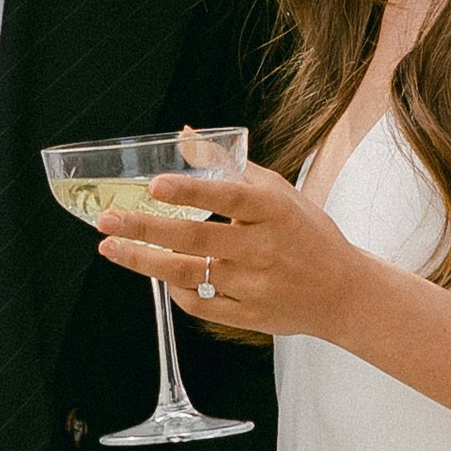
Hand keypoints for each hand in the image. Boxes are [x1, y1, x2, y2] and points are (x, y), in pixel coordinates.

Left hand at [98, 154, 360, 345]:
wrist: (343, 292)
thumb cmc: (306, 234)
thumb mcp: (276, 191)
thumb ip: (229, 163)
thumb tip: (184, 134)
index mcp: (274, 212)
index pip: (228, 197)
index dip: (191, 191)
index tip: (155, 185)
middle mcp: (264, 249)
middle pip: (196, 239)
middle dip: (145, 229)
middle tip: (107, 220)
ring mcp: (254, 286)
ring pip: (189, 274)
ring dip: (143, 262)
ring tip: (110, 247)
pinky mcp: (248, 316)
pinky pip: (199, 305)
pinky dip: (174, 289)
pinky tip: (157, 274)